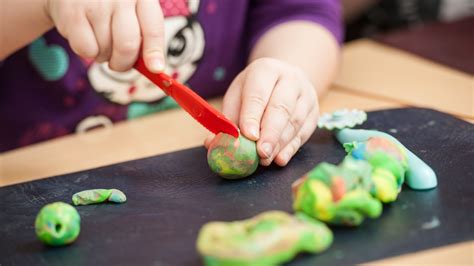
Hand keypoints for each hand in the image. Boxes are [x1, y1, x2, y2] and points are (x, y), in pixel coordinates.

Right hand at [46, 0, 164, 71]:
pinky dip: (87, 52)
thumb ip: (143, 36)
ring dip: (103, 56)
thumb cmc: (109, 5)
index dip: (154, 52)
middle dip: (124, 63)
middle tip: (118, 64)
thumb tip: (153, 67)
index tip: (155, 69)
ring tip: (99, 40)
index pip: (153, 28)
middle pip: (127, 45)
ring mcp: (95, 4)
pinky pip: (86, 50)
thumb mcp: (132, 12)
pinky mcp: (72, 13)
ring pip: (106, 50)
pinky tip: (86, 36)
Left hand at [205, 58, 318, 166]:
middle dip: (270, 133)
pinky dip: (291, 148)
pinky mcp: (314, 112)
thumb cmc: (256, 90)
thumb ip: (228, 118)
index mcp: (265, 70)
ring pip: (294, 121)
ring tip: (266, 159)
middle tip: (260, 153)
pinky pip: (304, 132)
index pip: (258, 94)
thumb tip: (212, 143)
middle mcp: (290, 79)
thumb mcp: (238, 95)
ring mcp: (306, 95)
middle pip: (281, 107)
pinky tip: (280, 159)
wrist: (286, 78)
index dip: (253, 116)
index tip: (248, 135)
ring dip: (279, 144)